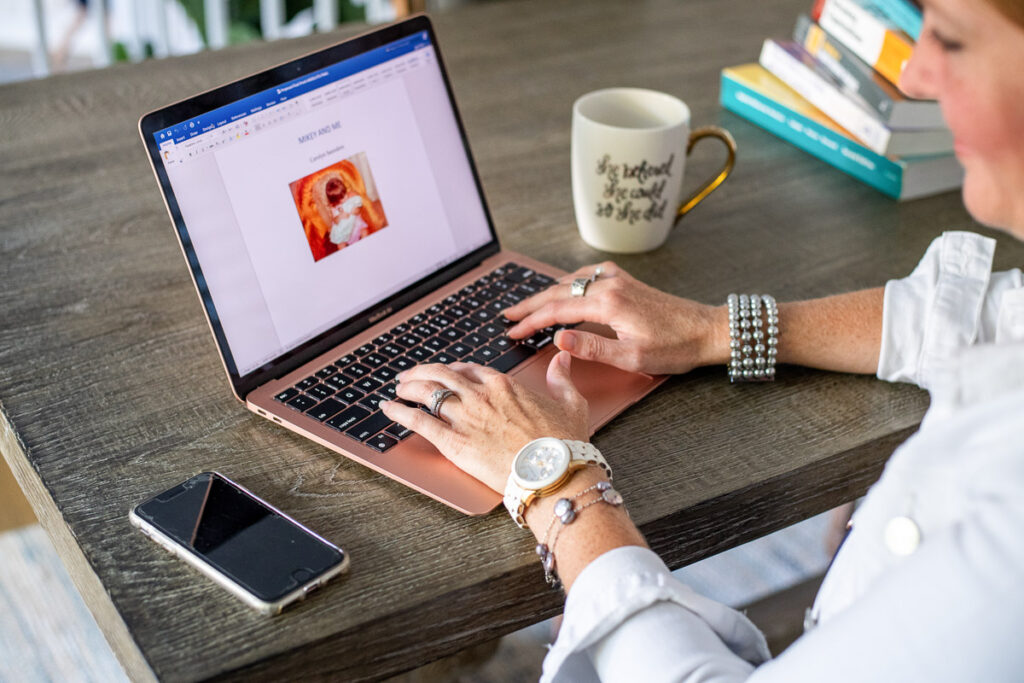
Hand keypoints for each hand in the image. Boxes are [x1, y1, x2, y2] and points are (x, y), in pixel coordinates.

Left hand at [379, 352, 588, 492]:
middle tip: (409, 375)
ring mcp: (465, 417)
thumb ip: (562, 378)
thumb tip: (564, 357)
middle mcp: (480, 395)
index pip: (469, 369)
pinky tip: (388, 409)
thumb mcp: (571, 403)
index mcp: (505, 385)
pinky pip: (419, 421)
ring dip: (407, 387)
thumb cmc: (564, 443)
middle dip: (421, 372)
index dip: (453, 369)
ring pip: (426, 392)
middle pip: (441, 374)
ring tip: (398, 388)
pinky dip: (399, 413)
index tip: (445, 371)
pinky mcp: (453, 442)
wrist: (553, 473)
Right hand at [504, 262, 728, 374]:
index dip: (531, 322)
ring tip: (527, 305)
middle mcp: (610, 284)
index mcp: (608, 303)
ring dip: (546, 293)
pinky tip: (563, 288)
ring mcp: (619, 279)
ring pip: (570, 280)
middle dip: (530, 304)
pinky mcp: (627, 280)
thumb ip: (592, 348)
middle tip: (507, 316)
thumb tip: (559, 339)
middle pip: (558, 291)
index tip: (512, 332)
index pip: (557, 310)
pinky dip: (567, 283)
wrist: (707, 330)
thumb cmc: (675, 347)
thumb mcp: (631, 357)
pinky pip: (587, 276)